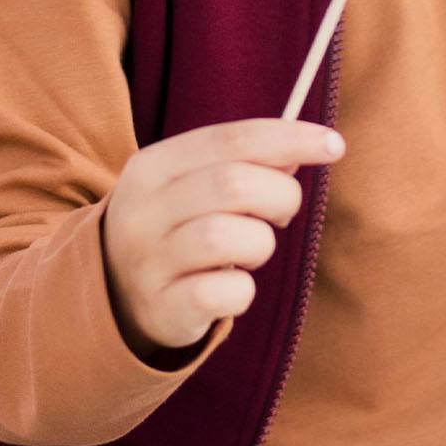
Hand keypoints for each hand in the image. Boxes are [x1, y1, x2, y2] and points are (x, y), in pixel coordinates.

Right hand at [102, 118, 344, 361]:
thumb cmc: (175, 226)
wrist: (112, 294)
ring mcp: (148, 261)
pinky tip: (231, 288)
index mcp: (154, 165)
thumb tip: (305, 147)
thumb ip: (244, 162)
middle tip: (282, 212)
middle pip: (235, 184)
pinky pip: (224, 294)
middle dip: (280, 195)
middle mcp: (144, 210)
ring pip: (228, 237)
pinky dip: (243, 291)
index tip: (334, 145)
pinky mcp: (162, 308)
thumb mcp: (194, 184)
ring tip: (251, 249)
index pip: (233, 137)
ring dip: (260, 244)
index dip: (290, 138)